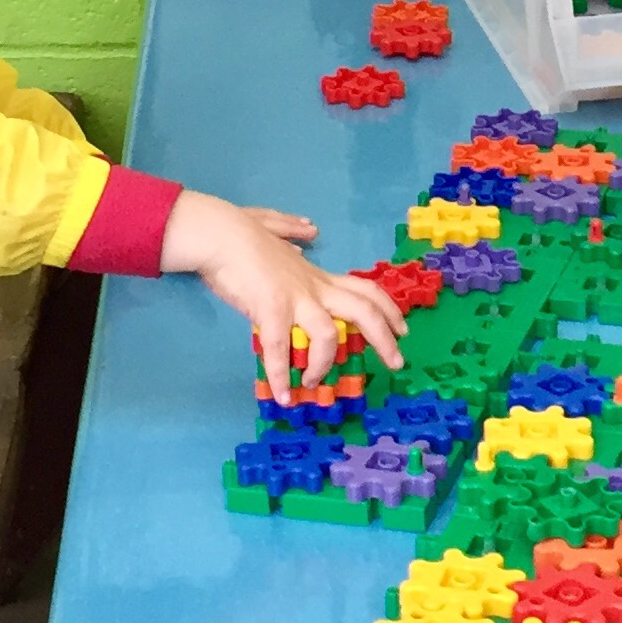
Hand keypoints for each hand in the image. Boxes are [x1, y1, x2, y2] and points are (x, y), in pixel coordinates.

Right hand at [160, 193, 406, 383]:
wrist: (219, 232)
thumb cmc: (241, 231)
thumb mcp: (275, 227)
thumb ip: (293, 231)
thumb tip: (308, 231)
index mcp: (317, 276)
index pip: (365, 290)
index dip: (388, 310)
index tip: (402, 330)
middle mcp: (315, 288)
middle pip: (364, 311)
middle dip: (385, 338)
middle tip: (396, 363)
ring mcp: (295, 298)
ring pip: (330, 335)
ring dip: (324, 365)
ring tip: (313, 384)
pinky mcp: (271, 307)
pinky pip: (281, 348)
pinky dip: (281, 374)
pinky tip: (282, 394)